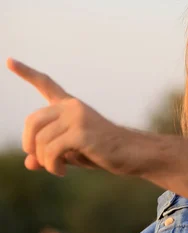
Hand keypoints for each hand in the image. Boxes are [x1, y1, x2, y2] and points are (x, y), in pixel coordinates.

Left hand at [7, 58, 134, 176]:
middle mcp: (73, 107)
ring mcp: (78, 118)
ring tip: (58, 169)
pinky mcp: (81, 132)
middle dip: (30, 145)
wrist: (130, 153)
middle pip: (32, 121)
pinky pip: (51, 151)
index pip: (46, 85)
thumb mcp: (70, 153)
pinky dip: (52, 166)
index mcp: (70, 107)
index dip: (26, 73)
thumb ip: (49, 155)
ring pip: (40, 141)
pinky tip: (62, 172)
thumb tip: (28, 163)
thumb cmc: (102, 151)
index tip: (9, 60)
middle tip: (40, 160)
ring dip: (44, 161)